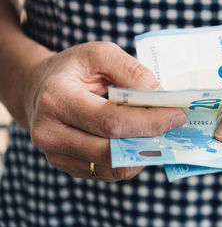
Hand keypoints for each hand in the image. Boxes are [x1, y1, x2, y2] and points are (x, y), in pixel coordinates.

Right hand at [25, 42, 185, 180]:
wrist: (39, 88)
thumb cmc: (74, 69)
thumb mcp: (101, 54)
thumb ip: (132, 72)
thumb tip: (161, 97)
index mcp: (57, 100)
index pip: (111, 122)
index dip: (149, 122)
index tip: (177, 115)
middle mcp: (50, 133)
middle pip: (112, 150)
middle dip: (151, 139)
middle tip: (174, 125)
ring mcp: (56, 155)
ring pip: (112, 168)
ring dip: (143, 153)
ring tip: (159, 133)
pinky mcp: (67, 166)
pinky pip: (107, 172)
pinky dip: (130, 159)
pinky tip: (139, 141)